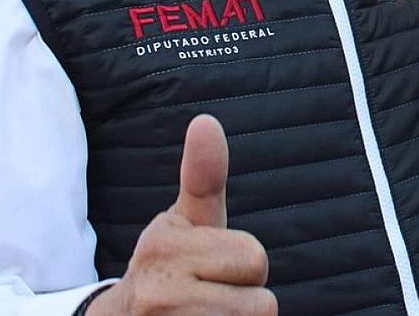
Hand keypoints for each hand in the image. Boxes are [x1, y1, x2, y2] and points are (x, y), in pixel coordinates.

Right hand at [89, 114, 275, 315]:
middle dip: (243, 299)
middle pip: (260, 304)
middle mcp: (158, 294)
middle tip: (209, 297)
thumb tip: (205, 121)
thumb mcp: (184, 221)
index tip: (211, 266)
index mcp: (164, 247)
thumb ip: (204, 176)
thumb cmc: (169, 267)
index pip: (254, 258)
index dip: (244, 265)